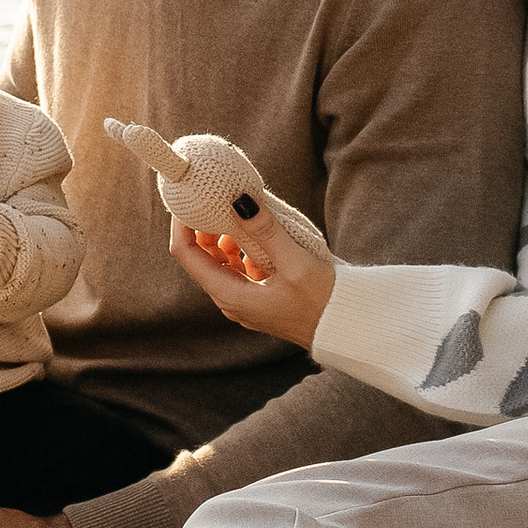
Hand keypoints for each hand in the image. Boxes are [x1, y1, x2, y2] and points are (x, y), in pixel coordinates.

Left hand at [169, 211, 333, 348]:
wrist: (345, 330)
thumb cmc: (324, 302)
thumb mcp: (295, 263)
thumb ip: (266, 231)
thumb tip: (239, 200)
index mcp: (230, 294)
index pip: (186, 254)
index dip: (182, 223)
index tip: (188, 197)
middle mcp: (231, 300)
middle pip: (201, 256)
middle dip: (205, 226)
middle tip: (217, 197)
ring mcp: (245, 301)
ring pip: (221, 261)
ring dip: (227, 235)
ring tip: (243, 213)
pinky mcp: (260, 297)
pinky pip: (241, 267)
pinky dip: (245, 247)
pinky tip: (263, 235)